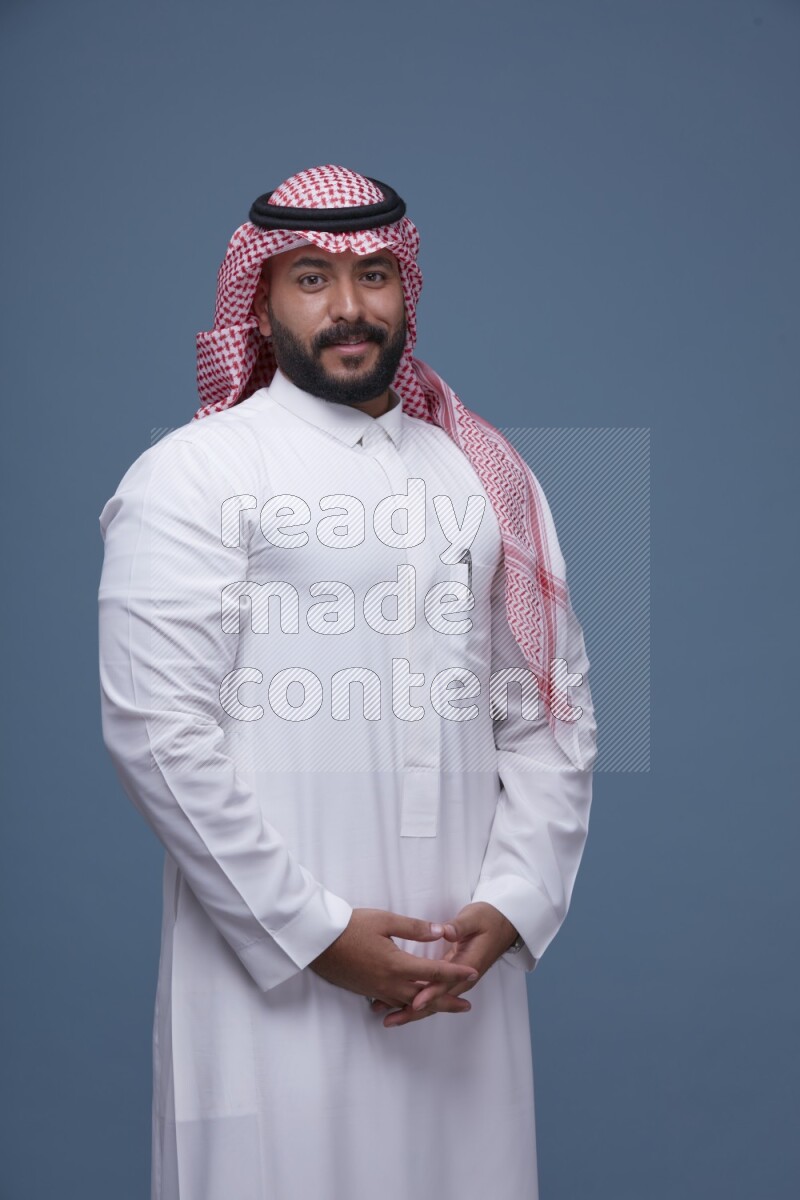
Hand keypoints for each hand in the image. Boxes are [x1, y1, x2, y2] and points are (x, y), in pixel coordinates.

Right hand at [309, 908, 478, 1009]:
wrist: (318, 941)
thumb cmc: (350, 926)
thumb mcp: (385, 920)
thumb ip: (415, 928)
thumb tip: (441, 932)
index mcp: (397, 965)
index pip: (434, 973)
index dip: (455, 974)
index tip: (472, 973)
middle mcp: (389, 983)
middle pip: (425, 997)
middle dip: (448, 1001)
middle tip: (466, 1006)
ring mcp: (377, 990)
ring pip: (410, 1004)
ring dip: (429, 1006)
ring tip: (444, 1007)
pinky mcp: (367, 991)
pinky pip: (394, 1003)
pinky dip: (408, 1006)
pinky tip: (412, 1005)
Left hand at [379, 902, 517, 1027]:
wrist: (503, 925)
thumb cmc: (488, 919)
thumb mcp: (475, 918)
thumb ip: (459, 926)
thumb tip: (445, 932)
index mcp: (468, 964)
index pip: (446, 983)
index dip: (430, 993)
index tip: (414, 1002)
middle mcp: (462, 978)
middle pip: (437, 999)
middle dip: (413, 1011)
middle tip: (390, 1020)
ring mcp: (457, 980)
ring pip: (434, 1001)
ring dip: (411, 1010)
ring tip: (389, 1019)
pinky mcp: (451, 978)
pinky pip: (433, 993)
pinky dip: (417, 1001)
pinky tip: (400, 1006)